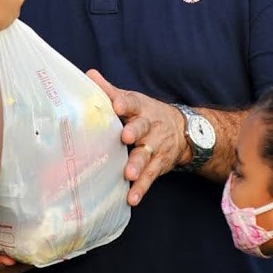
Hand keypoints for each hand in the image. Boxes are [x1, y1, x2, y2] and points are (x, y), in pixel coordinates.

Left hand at [88, 69, 187, 205]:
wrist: (184, 131)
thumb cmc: (146, 114)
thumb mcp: (132, 100)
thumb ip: (110, 91)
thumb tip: (88, 75)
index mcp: (140, 108)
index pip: (132, 102)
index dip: (124, 103)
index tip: (118, 106)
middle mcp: (149, 126)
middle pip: (142, 128)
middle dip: (135, 132)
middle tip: (126, 137)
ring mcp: (155, 147)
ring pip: (146, 155)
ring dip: (138, 165)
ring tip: (129, 174)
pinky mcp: (158, 165)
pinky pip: (150, 178)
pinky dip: (141, 189)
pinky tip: (132, 198)